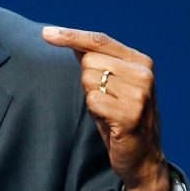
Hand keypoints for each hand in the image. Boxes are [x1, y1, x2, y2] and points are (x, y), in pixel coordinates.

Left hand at [42, 26, 169, 190]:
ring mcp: (139, 93)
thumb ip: (96, 60)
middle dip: (88, 80)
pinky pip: (92, 100)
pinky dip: (94, 111)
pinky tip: (110, 121)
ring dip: (92, 97)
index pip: (99, 40)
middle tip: (106, 99)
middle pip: (89, 60)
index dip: (71, 35)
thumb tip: (67, 37)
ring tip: (109, 111)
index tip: (46, 33)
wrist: (143, 157)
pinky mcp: (130, 114)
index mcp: (140, 61)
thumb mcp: (112, 84)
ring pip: (88, 80)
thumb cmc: (121, 116)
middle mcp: (143, 73)